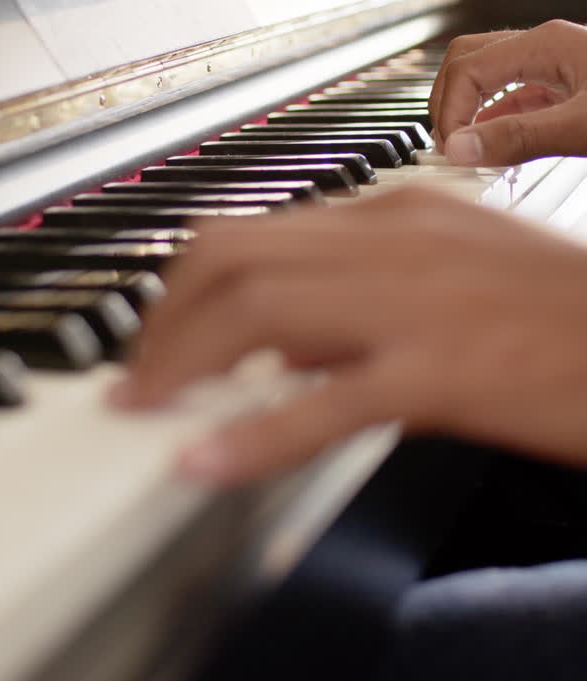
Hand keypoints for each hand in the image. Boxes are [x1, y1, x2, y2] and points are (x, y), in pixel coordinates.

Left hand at [117, 189, 586, 483]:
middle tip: (137, 380)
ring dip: (182, 365)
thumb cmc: (562, 318)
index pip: (250, 231)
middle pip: (231, 259)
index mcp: (395, 216)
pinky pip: (326, 402)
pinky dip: (253, 435)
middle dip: (162, 321)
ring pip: (259, 312)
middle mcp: (394, 242)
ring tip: (147, 413)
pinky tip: (207, 464)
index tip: (156, 333)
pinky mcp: (446, 371)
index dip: (181, 286)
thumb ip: (369, 288)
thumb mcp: (456, 275)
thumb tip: (285, 337)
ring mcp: (417, 303)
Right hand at [429, 19, 586, 164]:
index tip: (455, 150)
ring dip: (466, 109)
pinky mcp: (562, 85)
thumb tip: (463, 148)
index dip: (450, 111)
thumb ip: (523, 137)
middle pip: (467, 61)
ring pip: (487, 76)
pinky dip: (492, 117)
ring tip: (462, 145)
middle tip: (449, 145)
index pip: (468, 68)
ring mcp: (553, 64)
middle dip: (448, 103)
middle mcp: (545, 47)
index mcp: (546, 44)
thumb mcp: (582, 126)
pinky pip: (512, 94)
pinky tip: (492, 140)